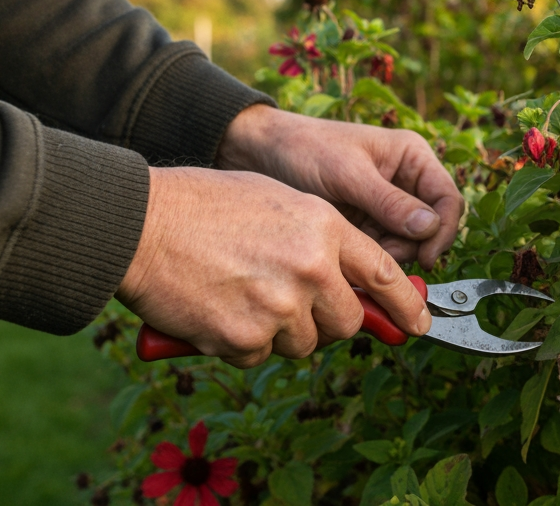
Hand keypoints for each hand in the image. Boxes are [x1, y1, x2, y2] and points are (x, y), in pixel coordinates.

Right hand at [118, 167, 431, 367]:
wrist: (140, 223)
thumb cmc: (204, 206)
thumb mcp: (281, 203)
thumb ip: (323, 240)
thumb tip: (353, 281)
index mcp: (326, 228)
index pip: (384, 274)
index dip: (407, 304)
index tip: (420, 323)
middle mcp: (312, 268)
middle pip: (348, 322)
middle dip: (330, 323)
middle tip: (299, 309)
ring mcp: (280, 306)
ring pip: (304, 343)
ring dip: (280, 332)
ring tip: (244, 295)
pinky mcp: (244, 338)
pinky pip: (259, 356)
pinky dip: (240, 342)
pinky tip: (217, 309)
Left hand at [215, 105, 463, 268]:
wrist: (256, 153)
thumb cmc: (303, 149)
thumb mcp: (347, 174)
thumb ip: (389, 202)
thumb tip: (431, 227)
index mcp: (411, 157)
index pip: (447, 199)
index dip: (443, 231)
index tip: (425, 258)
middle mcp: (405, 181)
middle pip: (430, 227)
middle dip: (411, 247)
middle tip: (382, 260)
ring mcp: (385, 204)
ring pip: (407, 243)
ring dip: (389, 255)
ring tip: (357, 256)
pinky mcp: (365, 222)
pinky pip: (381, 248)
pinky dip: (370, 257)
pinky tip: (348, 259)